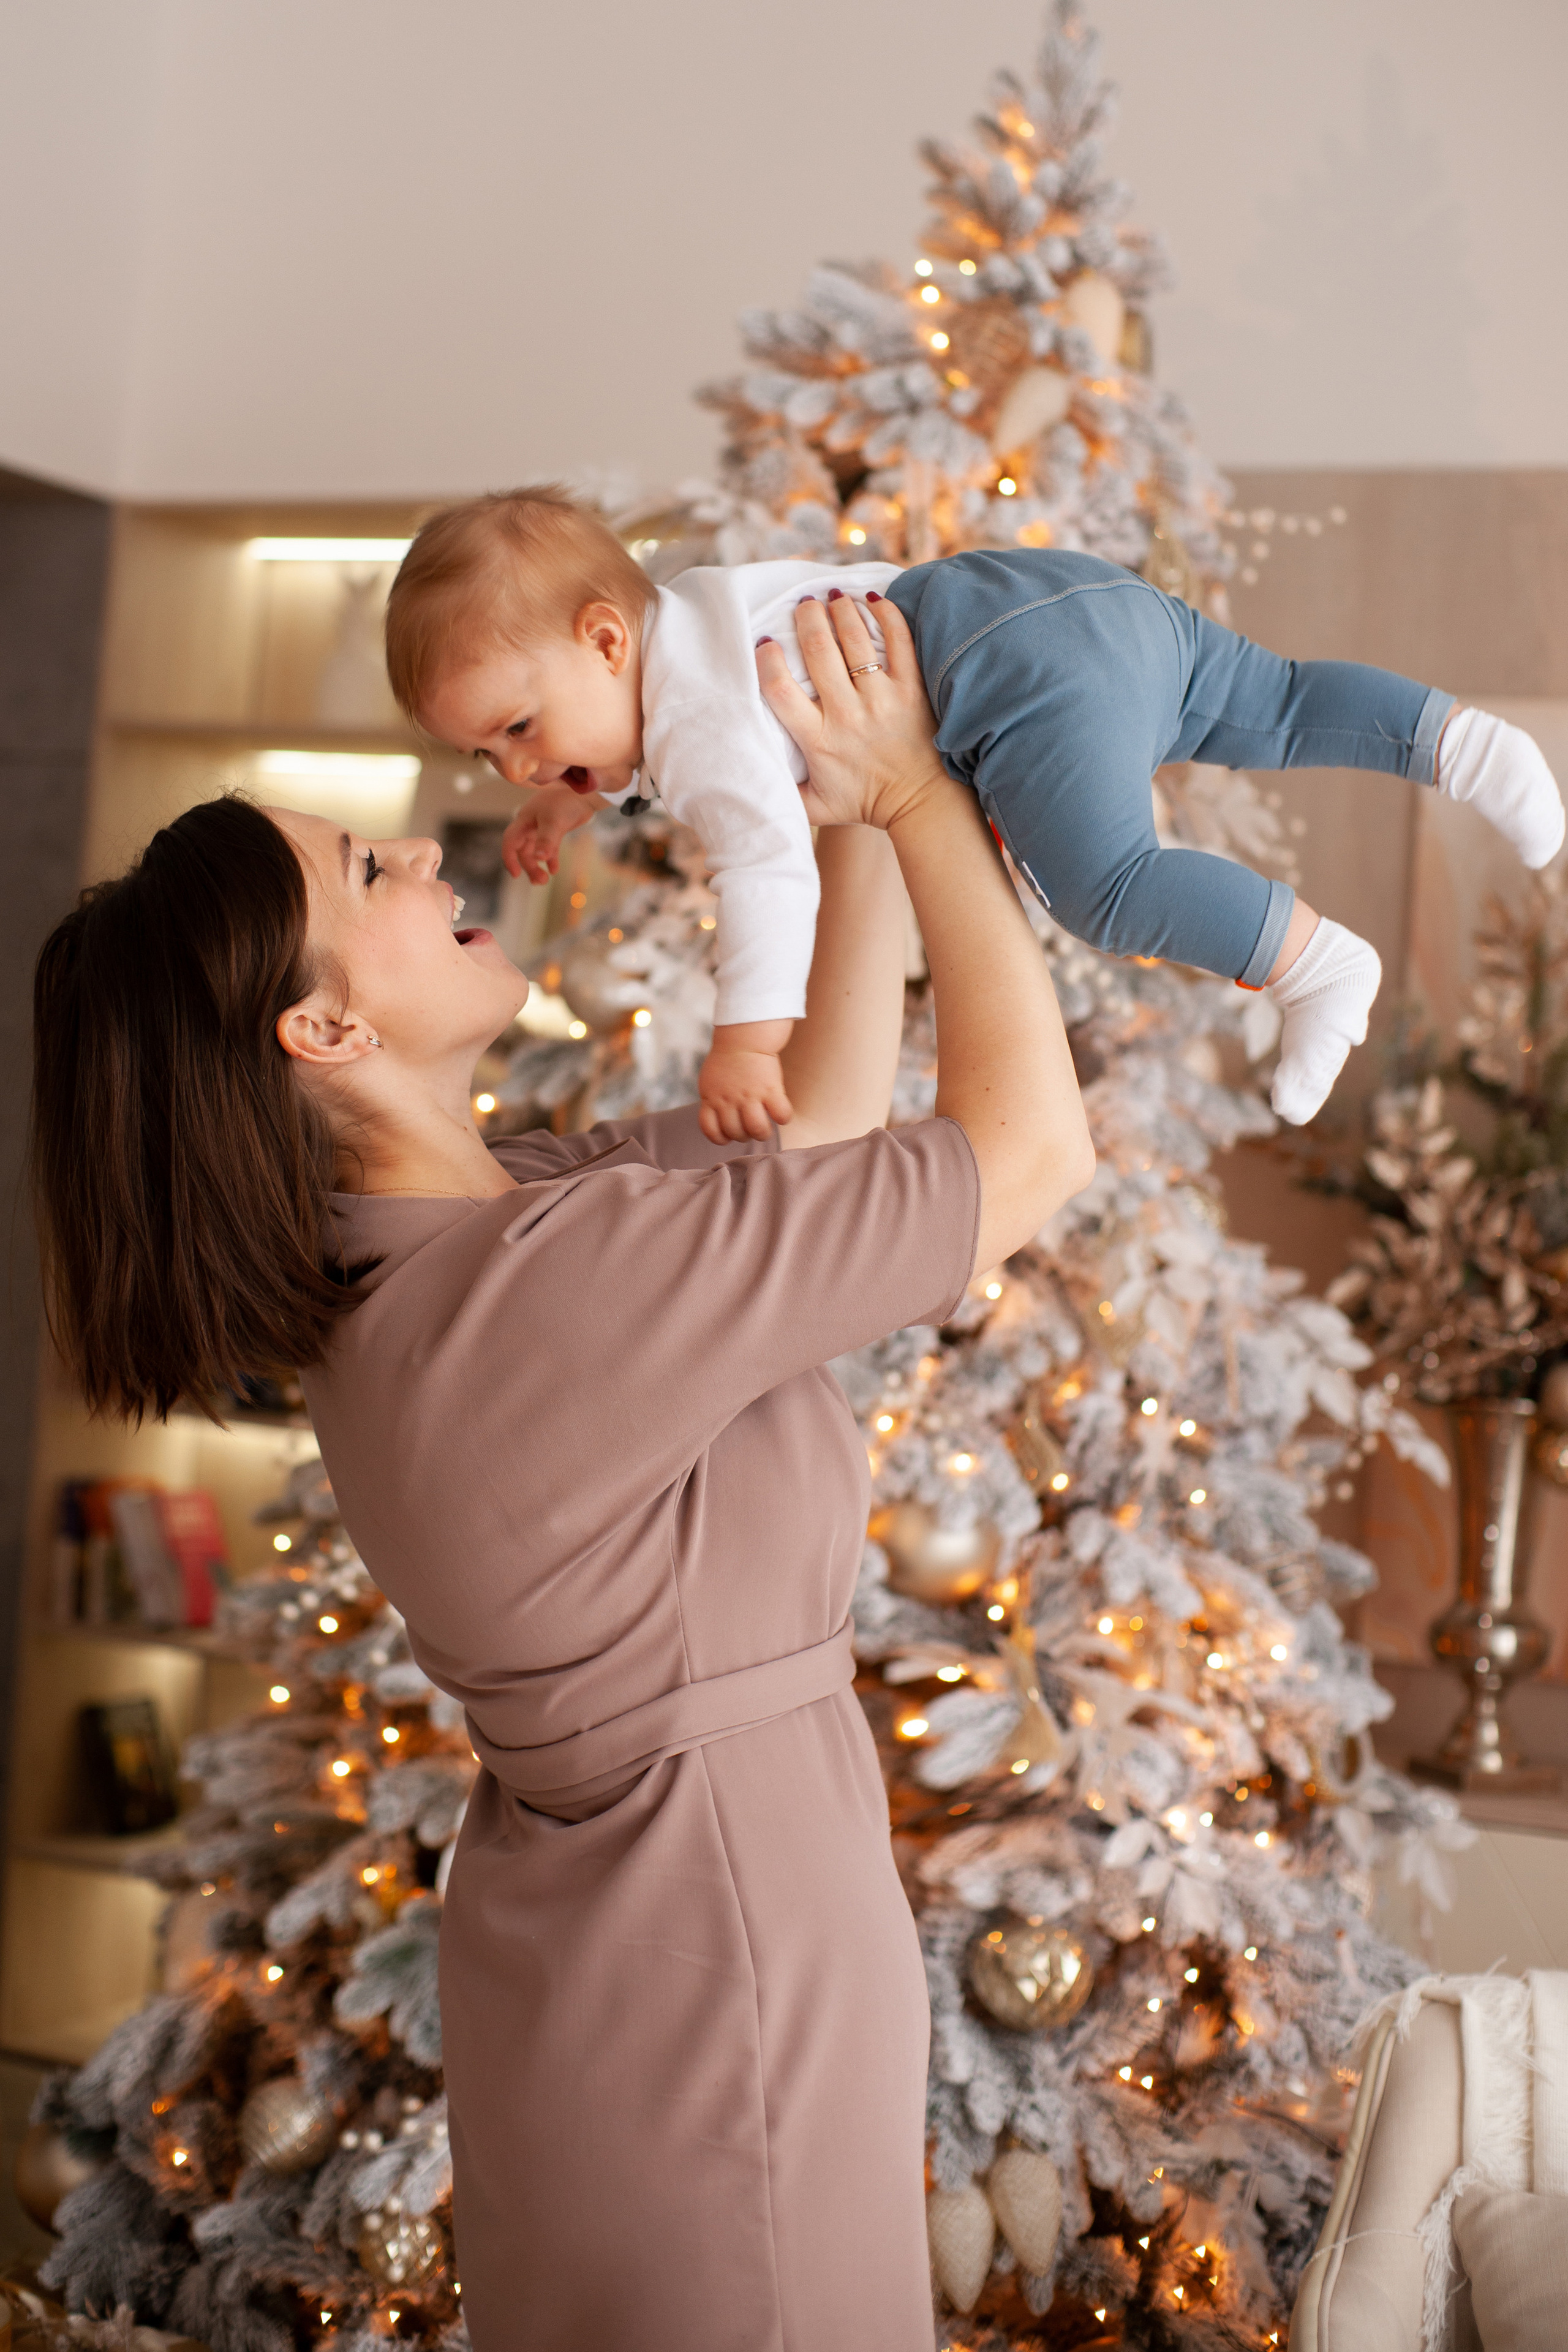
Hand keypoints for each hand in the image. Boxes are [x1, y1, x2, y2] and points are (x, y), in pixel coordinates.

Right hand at [501, 784, 601, 882]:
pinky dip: (550, 859)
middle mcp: (530, 825)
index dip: (509, 859)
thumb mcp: (554, 822)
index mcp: (524, 820)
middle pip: (523, 851)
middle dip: (529, 867)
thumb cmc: (565, 802)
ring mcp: (542, 827)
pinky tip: (554, 870)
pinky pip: (548, 848)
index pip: (510, 842)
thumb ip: (546, 841)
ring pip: (534, 851)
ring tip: (545, 879)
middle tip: (541, 881)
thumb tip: (539, 859)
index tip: (515, 875)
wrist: (585, 792)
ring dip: (538, 865)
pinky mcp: (555, 830)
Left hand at [699, 1021, 794, 1144]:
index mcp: (712, 1099)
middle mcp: (729, 1100)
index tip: (728, 1136)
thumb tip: (719, 1118)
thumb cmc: (727, 1059)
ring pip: (757, 1129)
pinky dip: (784, 1118)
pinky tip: (781, 1112)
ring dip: (762, 1133)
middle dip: (744, 1136)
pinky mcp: (770, 1089)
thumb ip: (713, 1100)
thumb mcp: (710, 1081)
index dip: (720, 1138)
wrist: (743, 1037)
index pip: (711, 1130)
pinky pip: (781, 1114)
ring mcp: (750, 1095)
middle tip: (750, 1127)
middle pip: (736, 1133)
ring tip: (764, 1127)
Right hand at [755, 591, 942, 831]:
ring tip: (832, 598)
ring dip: (841, 611)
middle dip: (807, 619)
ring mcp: (882, 699)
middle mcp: (848, 715)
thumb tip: (749, 775)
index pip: (780, 690)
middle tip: (803, 604)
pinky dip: (888, 615)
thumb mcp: (815, 807)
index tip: (766, 643)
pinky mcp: (912, 689)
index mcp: (818, 739)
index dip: (767, 661)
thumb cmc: (865, 803)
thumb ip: (782, 791)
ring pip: (856, 640)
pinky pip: (900, 641)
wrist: (919, 804)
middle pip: (819, 652)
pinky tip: (874, 601)